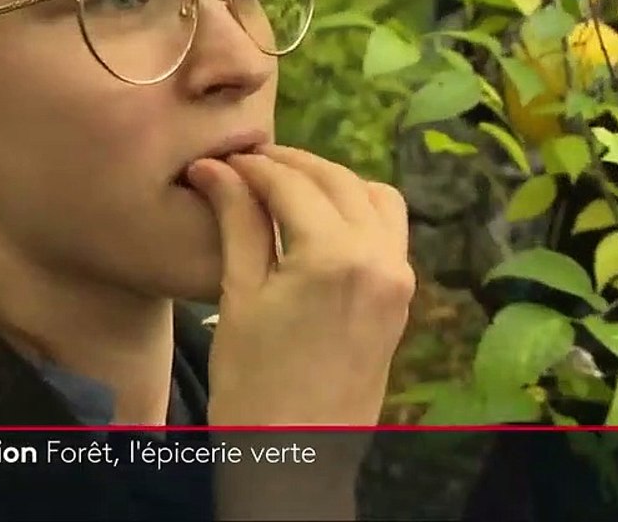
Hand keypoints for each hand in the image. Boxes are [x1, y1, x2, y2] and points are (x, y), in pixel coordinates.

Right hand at [186, 144, 412, 425]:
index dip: (252, 167)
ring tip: (285, 187)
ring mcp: (398, 278)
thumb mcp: (239, 296)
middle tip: (247, 164)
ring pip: (374, 198)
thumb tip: (216, 168)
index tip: (220, 161)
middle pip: (337, 181)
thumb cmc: (254, 384)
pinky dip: (358, 211)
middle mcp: (380, 258)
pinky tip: (319, 220)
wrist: (296, 456)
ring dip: (332, 182)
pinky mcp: (401, 298)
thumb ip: (237, 222)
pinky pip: (389, 231)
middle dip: (292, 165)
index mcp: (336, 256)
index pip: (291, 184)